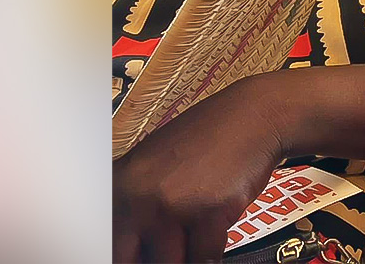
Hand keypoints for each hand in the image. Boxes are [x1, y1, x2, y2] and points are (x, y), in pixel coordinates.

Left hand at [113, 77, 287, 262]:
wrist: (255, 115)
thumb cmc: (210, 138)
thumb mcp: (158, 164)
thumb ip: (139, 204)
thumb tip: (133, 245)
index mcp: (120, 184)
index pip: (109, 243)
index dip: (126, 253)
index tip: (139, 252)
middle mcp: (139, 195)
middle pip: (134, 259)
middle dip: (154, 257)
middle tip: (171, 248)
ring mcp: (173, 204)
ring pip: (172, 261)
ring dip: (186, 254)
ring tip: (193, 234)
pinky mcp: (209, 212)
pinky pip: (204, 256)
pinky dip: (211, 253)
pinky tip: (214, 233)